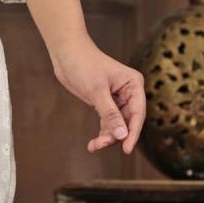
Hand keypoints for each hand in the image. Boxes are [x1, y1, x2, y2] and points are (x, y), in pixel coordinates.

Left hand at [50, 38, 145, 154]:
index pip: (138, 113)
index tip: (126, 149)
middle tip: (101, 145)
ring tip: (94, 146)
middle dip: (116, 135)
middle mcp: (129, 92)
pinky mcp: (105, 102)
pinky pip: (108, 122)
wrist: (66, 53)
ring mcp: (117, 98)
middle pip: (128, 121)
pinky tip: (93, 144)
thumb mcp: (97, 91)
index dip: (133, 132)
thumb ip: (110, 114)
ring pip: (118, 124)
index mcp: (133, 84)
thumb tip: (122, 135)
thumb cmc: (83, 65)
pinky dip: (102, 132)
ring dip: (107, 136)